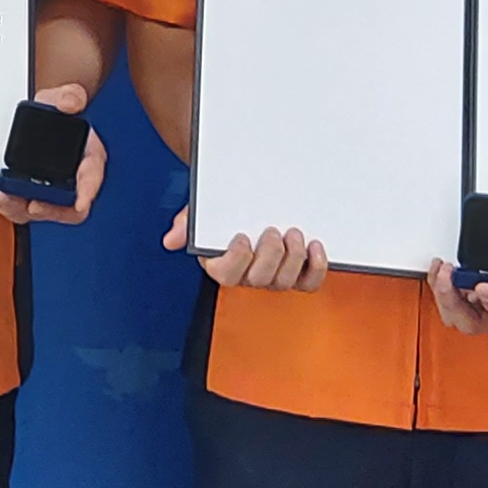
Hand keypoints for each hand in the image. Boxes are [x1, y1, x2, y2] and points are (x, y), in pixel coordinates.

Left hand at [0, 84, 106, 227]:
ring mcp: (53, 189)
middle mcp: (73, 179)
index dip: (88, 192)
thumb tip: (70, 104)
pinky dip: (12, 206)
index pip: (92, 178)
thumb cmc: (55, 110)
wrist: (42, 116)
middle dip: (51, 210)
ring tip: (7, 199)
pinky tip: (1, 197)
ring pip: (44, 211)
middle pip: (69, 207)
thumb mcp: (60, 98)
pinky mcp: (33, 193)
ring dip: (24, 210)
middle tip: (33, 204)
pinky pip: (24, 208)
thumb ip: (69, 96)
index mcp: (88, 157)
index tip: (80, 203)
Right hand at [165, 207, 325, 290]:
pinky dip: (316, 268)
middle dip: (269, 256)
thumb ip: (188, 223)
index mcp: (222, 264)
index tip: (242, 238)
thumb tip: (172, 239)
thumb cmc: (224, 214)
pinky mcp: (298, 274)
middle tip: (273, 231)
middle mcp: (248, 276)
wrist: (247, 204)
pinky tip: (315, 247)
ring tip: (294, 234)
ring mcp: (274, 277)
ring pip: (284, 282)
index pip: (226, 275)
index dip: (236, 260)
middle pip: (259, 279)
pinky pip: (308, 283)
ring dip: (293, 259)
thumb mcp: (202, 213)